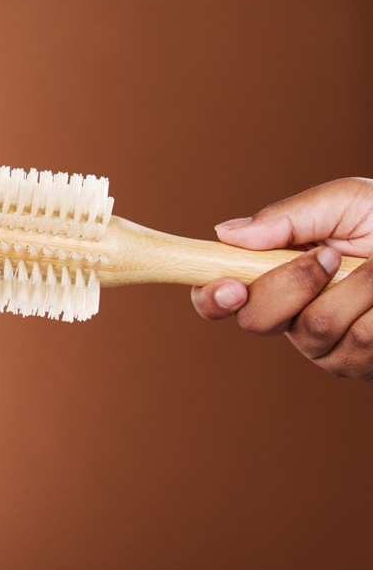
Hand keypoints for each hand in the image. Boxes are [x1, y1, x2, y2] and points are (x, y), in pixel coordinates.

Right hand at [189, 178, 372, 379]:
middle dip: (293, 283)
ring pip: (315, 332)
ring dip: (353, 290)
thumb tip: (225, 233)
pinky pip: (360, 346)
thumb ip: (287, 218)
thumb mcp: (344, 203)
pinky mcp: (364, 366)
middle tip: (328, 256)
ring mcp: (330, 348)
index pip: (221, 297)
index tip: (230, 285)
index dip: (211, 297)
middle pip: (258, 320)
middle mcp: (294, 317)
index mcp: (276, 274)